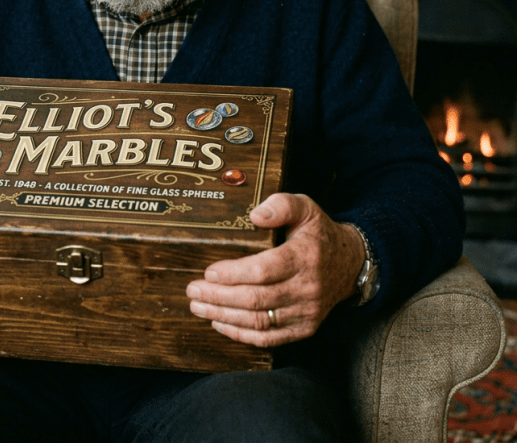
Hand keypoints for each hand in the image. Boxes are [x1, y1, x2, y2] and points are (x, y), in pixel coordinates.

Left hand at [186, 193, 364, 347]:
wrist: (350, 264)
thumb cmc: (318, 233)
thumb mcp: (304, 207)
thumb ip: (281, 205)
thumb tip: (256, 215)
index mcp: (305, 257)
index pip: (265, 270)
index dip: (235, 273)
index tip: (209, 271)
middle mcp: (307, 288)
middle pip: (257, 298)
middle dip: (220, 296)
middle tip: (193, 289)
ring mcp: (307, 312)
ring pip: (260, 321)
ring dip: (224, 315)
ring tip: (198, 306)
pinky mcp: (304, 328)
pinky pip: (270, 338)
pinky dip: (242, 334)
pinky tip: (219, 323)